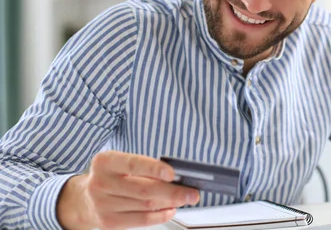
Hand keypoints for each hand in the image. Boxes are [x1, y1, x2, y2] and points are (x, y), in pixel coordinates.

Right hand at [57, 151, 199, 229]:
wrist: (83, 198)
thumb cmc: (111, 176)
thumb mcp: (121, 163)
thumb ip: (144, 167)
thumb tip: (176, 177)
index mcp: (104, 162)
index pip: (133, 164)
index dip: (154, 169)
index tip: (173, 173)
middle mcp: (100, 183)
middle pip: (144, 190)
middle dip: (173, 192)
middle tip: (192, 192)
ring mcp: (103, 205)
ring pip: (145, 206)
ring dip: (170, 203)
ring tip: (184, 199)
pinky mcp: (108, 222)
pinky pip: (141, 220)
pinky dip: (160, 216)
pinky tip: (170, 210)